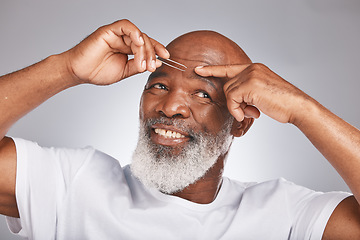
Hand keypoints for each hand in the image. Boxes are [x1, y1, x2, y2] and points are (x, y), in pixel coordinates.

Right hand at [63, 19, 168, 84]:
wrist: (79, 72)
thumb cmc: (97, 71)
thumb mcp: (125, 71)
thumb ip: (139, 66)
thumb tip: (157, 62)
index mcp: (128, 48)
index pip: (147, 46)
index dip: (158, 49)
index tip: (167, 57)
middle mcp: (124, 39)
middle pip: (145, 41)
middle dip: (152, 54)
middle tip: (152, 67)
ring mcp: (117, 34)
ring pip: (138, 35)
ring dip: (144, 50)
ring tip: (142, 64)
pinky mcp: (109, 30)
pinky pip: (125, 26)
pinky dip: (134, 32)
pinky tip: (138, 42)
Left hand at [195, 63, 309, 123]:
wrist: (297, 106)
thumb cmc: (282, 103)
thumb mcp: (261, 93)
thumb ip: (247, 91)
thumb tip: (234, 100)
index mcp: (255, 68)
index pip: (228, 68)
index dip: (213, 70)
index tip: (199, 69)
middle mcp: (252, 68)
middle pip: (227, 86)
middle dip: (233, 102)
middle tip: (249, 111)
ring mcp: (251, 75)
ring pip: (228, 93)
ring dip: (236, 107)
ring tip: (252, 112)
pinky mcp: (249, 84)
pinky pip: (232, 99)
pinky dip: (237, 110)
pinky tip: (251, 113)